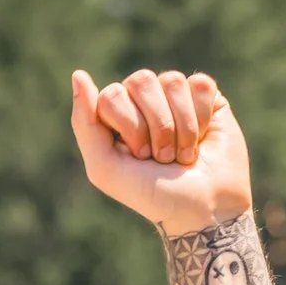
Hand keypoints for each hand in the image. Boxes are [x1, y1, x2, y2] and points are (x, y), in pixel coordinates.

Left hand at [71, 67, 252, 237]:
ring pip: (171, 81)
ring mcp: (174, 96)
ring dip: (181, 127)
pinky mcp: (206, 96)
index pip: (111, 95)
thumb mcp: (106, 169)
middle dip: (156, 127)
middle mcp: (143, 100)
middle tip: (162, 158)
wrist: (205, 210)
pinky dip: (201, 118)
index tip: (140, 158)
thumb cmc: (153, 195)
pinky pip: (199, 84)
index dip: (129, 127)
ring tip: (184, 154)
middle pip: (141, 81)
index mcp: (115, 113)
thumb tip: (78, 74)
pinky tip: (203, 138)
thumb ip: (84, 124)